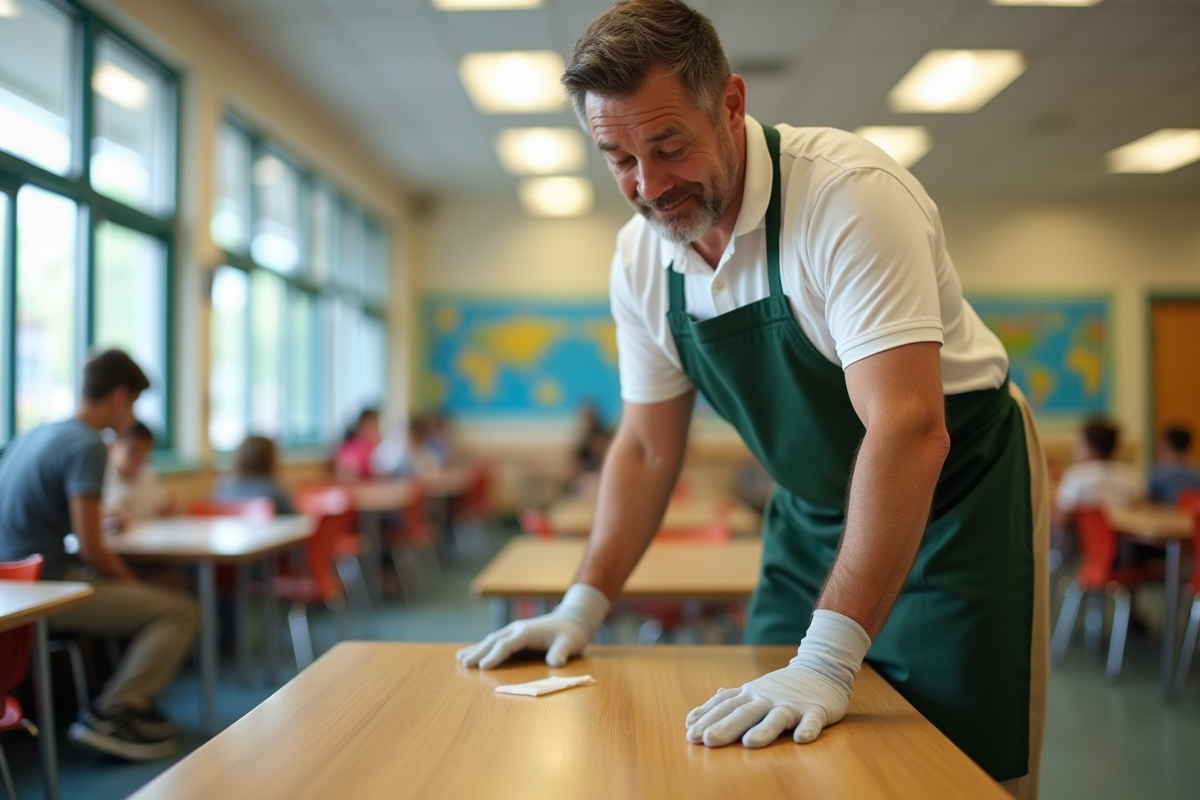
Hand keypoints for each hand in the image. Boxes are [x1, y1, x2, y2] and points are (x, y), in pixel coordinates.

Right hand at [457, 584, 609, 669]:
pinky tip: (470, 653)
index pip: (507, 644)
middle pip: (494, 641)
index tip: (483, 667)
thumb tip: (556, 663)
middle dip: (478, 652)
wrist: (573, 619)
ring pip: (491, 640)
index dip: (495, 656)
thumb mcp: (570, 643)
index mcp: (527, 632)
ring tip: (459, 659)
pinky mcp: (515, 635)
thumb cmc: (571, 633)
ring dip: (476, 649)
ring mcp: (514, 631)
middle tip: (463, 664)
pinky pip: (495, 641)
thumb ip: (561, 652)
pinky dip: (482, 647)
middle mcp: (517, 629)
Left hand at [685, 610, 870, 747]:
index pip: (726, 706)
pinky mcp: (815, 710)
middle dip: (726, 726)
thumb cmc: (782, 687)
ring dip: (764, 729)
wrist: (822, 670)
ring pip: (776, 717)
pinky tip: (801, 739)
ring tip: (750, 743)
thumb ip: (727, 702)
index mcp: (751, 694)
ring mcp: (792, 704)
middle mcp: (767, 698)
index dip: (708, 718)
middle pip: (745, 712)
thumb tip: (695, 715)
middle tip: (708, 740)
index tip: (690, 732)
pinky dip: (808, 729)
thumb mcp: (752, 690)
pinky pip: (812, 720)